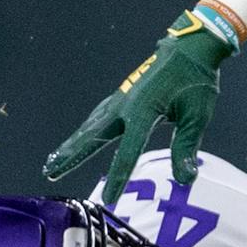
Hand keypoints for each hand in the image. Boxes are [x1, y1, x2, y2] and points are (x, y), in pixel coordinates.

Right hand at [45, 13, 234, 194]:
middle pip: (93, 136)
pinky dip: (86, 130)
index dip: (118, 177)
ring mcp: (122, 98)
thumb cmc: (197, 81)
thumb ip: (186, 148)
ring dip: (73, 144)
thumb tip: (185, 179)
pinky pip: (99, 116)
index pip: (129, 151)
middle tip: (50, 171)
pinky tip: (81, 138)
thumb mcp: (197, 116)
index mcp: (145, 110)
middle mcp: (126, 104)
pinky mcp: (124, 94)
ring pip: (91, 126)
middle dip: (71, 155)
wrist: (191, 47)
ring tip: (54, 161)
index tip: (108, 199)